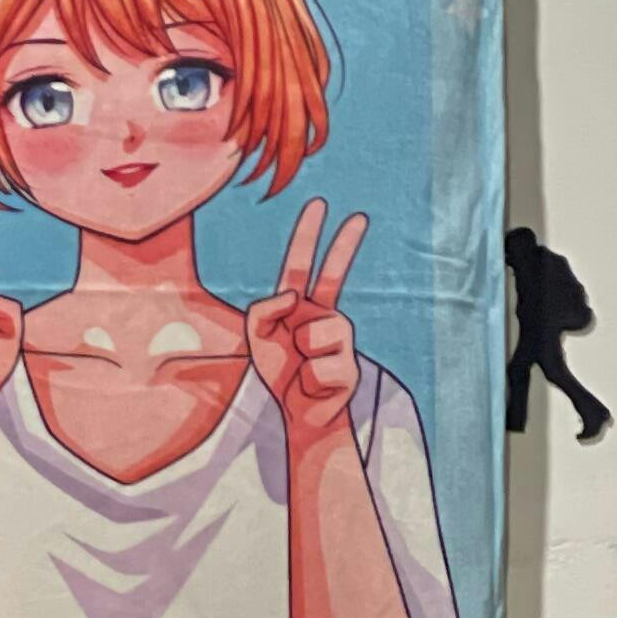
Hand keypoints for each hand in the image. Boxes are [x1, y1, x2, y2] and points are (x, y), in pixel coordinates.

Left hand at [246, 198, 368, 438]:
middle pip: (335, 278)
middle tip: (359, 216)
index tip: (317, 205)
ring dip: (298, 356)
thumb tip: (294, 295)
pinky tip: (314, 387)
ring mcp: (342, 339)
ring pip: (310, 334)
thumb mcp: (257, 339)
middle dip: (345, 246)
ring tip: (303, 370)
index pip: (302, 265)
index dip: (308, 236)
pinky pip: (316, 369)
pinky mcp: (350, 367)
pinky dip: (307, 382)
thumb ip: (263, 310)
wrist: (301, 412)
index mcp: (301, 306)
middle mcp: (325, 315)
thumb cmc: (282, 371)